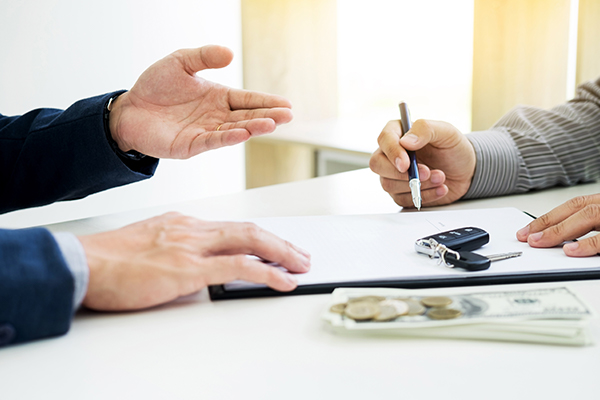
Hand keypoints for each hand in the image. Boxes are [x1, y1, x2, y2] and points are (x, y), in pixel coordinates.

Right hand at [78, 212, 310, 309]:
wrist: (82, 264)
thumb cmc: (109, 260)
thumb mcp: (149, 245)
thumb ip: (176, 249)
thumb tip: (196, 266)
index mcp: (183, 224)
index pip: (232, 227)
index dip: (259, 237)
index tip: (275, 246)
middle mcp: (192, 229)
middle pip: (248, 230)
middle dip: (279, 242)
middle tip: (300, 255)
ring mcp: (192, 246)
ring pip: (249, 241)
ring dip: (281, 253)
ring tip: (300, 265)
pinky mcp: (188, 268)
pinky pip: (238, 267)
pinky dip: (266, 272)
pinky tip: (283, 280)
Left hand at [108, 45, 292, 158]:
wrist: (129, 109)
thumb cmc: (155, 86)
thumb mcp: (180, 62)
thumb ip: (204, 57)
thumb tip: (230, 53)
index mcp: (218, 97)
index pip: (247, 99)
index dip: (267, 102)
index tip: (287, 104)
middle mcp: (216, 116)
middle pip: (247, 116)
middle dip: (268, 116)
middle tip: (288, 116)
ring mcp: (205, 132)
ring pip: (235, 130)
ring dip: (253, 127)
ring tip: (271, 124)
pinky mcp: (191, 145)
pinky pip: (213, 141)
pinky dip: (228, 138)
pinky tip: (243, 133)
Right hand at [369, 119, 475, 207]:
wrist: (466, 170)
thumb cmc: (454, 148)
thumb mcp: (447, 132)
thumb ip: (425, 130)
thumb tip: (406, 142)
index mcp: (398, 132)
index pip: (384, 139)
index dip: (392, 152)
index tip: (406, 163)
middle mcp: (391, 154)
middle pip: (377, 164)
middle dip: (401, 173)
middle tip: (426, 173)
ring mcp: (393, 174)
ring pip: (389, 184)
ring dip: (417, 184)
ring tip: (441, 177)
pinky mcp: (401, 192)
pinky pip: (402, 199)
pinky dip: (423, 196)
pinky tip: (439, 188)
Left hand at [516, 194, 599, 256]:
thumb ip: (588, 228)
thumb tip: (558, 239)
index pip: (575, 206)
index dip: (548, 217)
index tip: (527, 230)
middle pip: (577, 208)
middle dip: (547, 222)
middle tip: (526, 237)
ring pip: (588, 215)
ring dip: (560, 229)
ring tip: (539, 241)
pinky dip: (586, 244)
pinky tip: (569, 250)